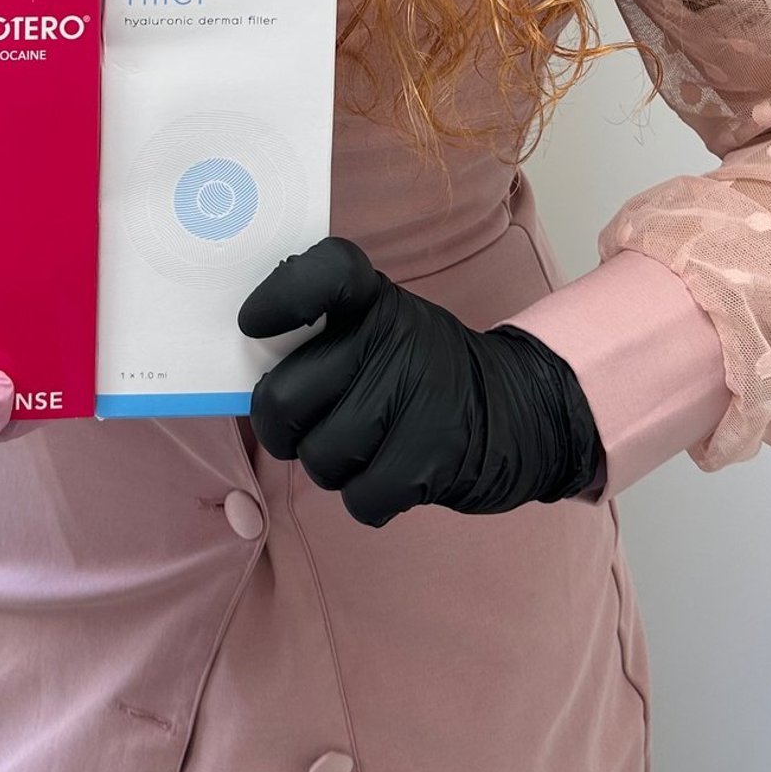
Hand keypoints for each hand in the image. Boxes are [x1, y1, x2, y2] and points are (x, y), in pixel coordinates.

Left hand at [238, 237, 606, 527]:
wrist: (519, 409)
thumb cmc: (420, 372)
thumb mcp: (381, 326)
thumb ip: (322, 333)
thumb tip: (252, 373)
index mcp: (375, 299)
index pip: (325, 272)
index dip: (281, 296)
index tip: (252, 326)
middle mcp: (397, 339)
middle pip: (286, 400)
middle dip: (284, 429)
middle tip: (308, 424)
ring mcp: (419, 397)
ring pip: (318, 458)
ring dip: (331, 467)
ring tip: (366, 445)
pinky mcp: (435, 457)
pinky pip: (359, 498)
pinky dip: (369, 497)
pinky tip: (393, 473)